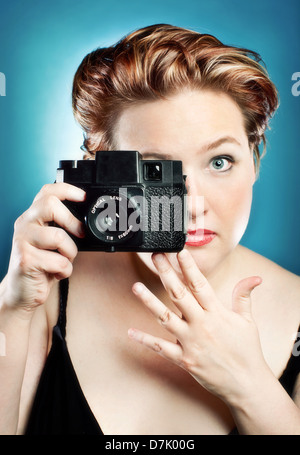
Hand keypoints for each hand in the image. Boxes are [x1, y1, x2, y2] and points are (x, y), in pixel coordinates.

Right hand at [3, 183, 85, 313]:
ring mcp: (22, 241)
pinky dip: (65, 270)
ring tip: (63, 260)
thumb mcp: (51, 242)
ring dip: (70, 253)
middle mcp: (24, 224)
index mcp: (32, 217)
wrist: (21, 292)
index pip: (47, 191)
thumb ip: (62, 228)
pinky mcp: (25, 260)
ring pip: (59, 236)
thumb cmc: (41, 265)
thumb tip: (87, 222)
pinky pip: (59, 261)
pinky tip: (56, 272)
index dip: (67, 190)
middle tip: (79, 234)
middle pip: (50, 205)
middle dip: (72, 221)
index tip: (83, 196)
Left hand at [128, 249, 266, 404]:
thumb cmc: (248, 351)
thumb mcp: (248, 321)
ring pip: (165, 318)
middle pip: (179, 295)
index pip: (200, 285)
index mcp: (217, 313)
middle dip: (166, 274)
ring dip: (149, 302)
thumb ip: (244, 297)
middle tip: (155, 257)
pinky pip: (161, 348)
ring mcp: (190, 342)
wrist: (247, 384)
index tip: (179, 252)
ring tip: (136, 287)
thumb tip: (254, 278)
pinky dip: (145, 340)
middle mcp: (201, 325)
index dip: (189, 267)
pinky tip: (131, 332)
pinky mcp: (184, 359)